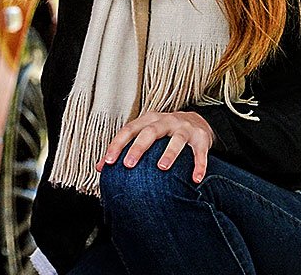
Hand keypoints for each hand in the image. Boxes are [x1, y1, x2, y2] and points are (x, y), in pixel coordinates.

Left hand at [97, 110, 214, 182]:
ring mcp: (183, 129)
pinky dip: (199, 165)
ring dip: (169, 153)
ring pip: (176, 140)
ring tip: (161, 167)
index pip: (128, 130)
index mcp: (147, 120)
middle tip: (128, 164)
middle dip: (138, 148)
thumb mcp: (143, 134)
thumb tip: (100, 168)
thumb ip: (123, 149)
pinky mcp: (200, 138)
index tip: (107, 162)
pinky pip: (200, 153)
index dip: (117, 145)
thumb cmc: (162, 132)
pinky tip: (196, 178)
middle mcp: (165, 121)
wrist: (195, 121)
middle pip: (149, 132)